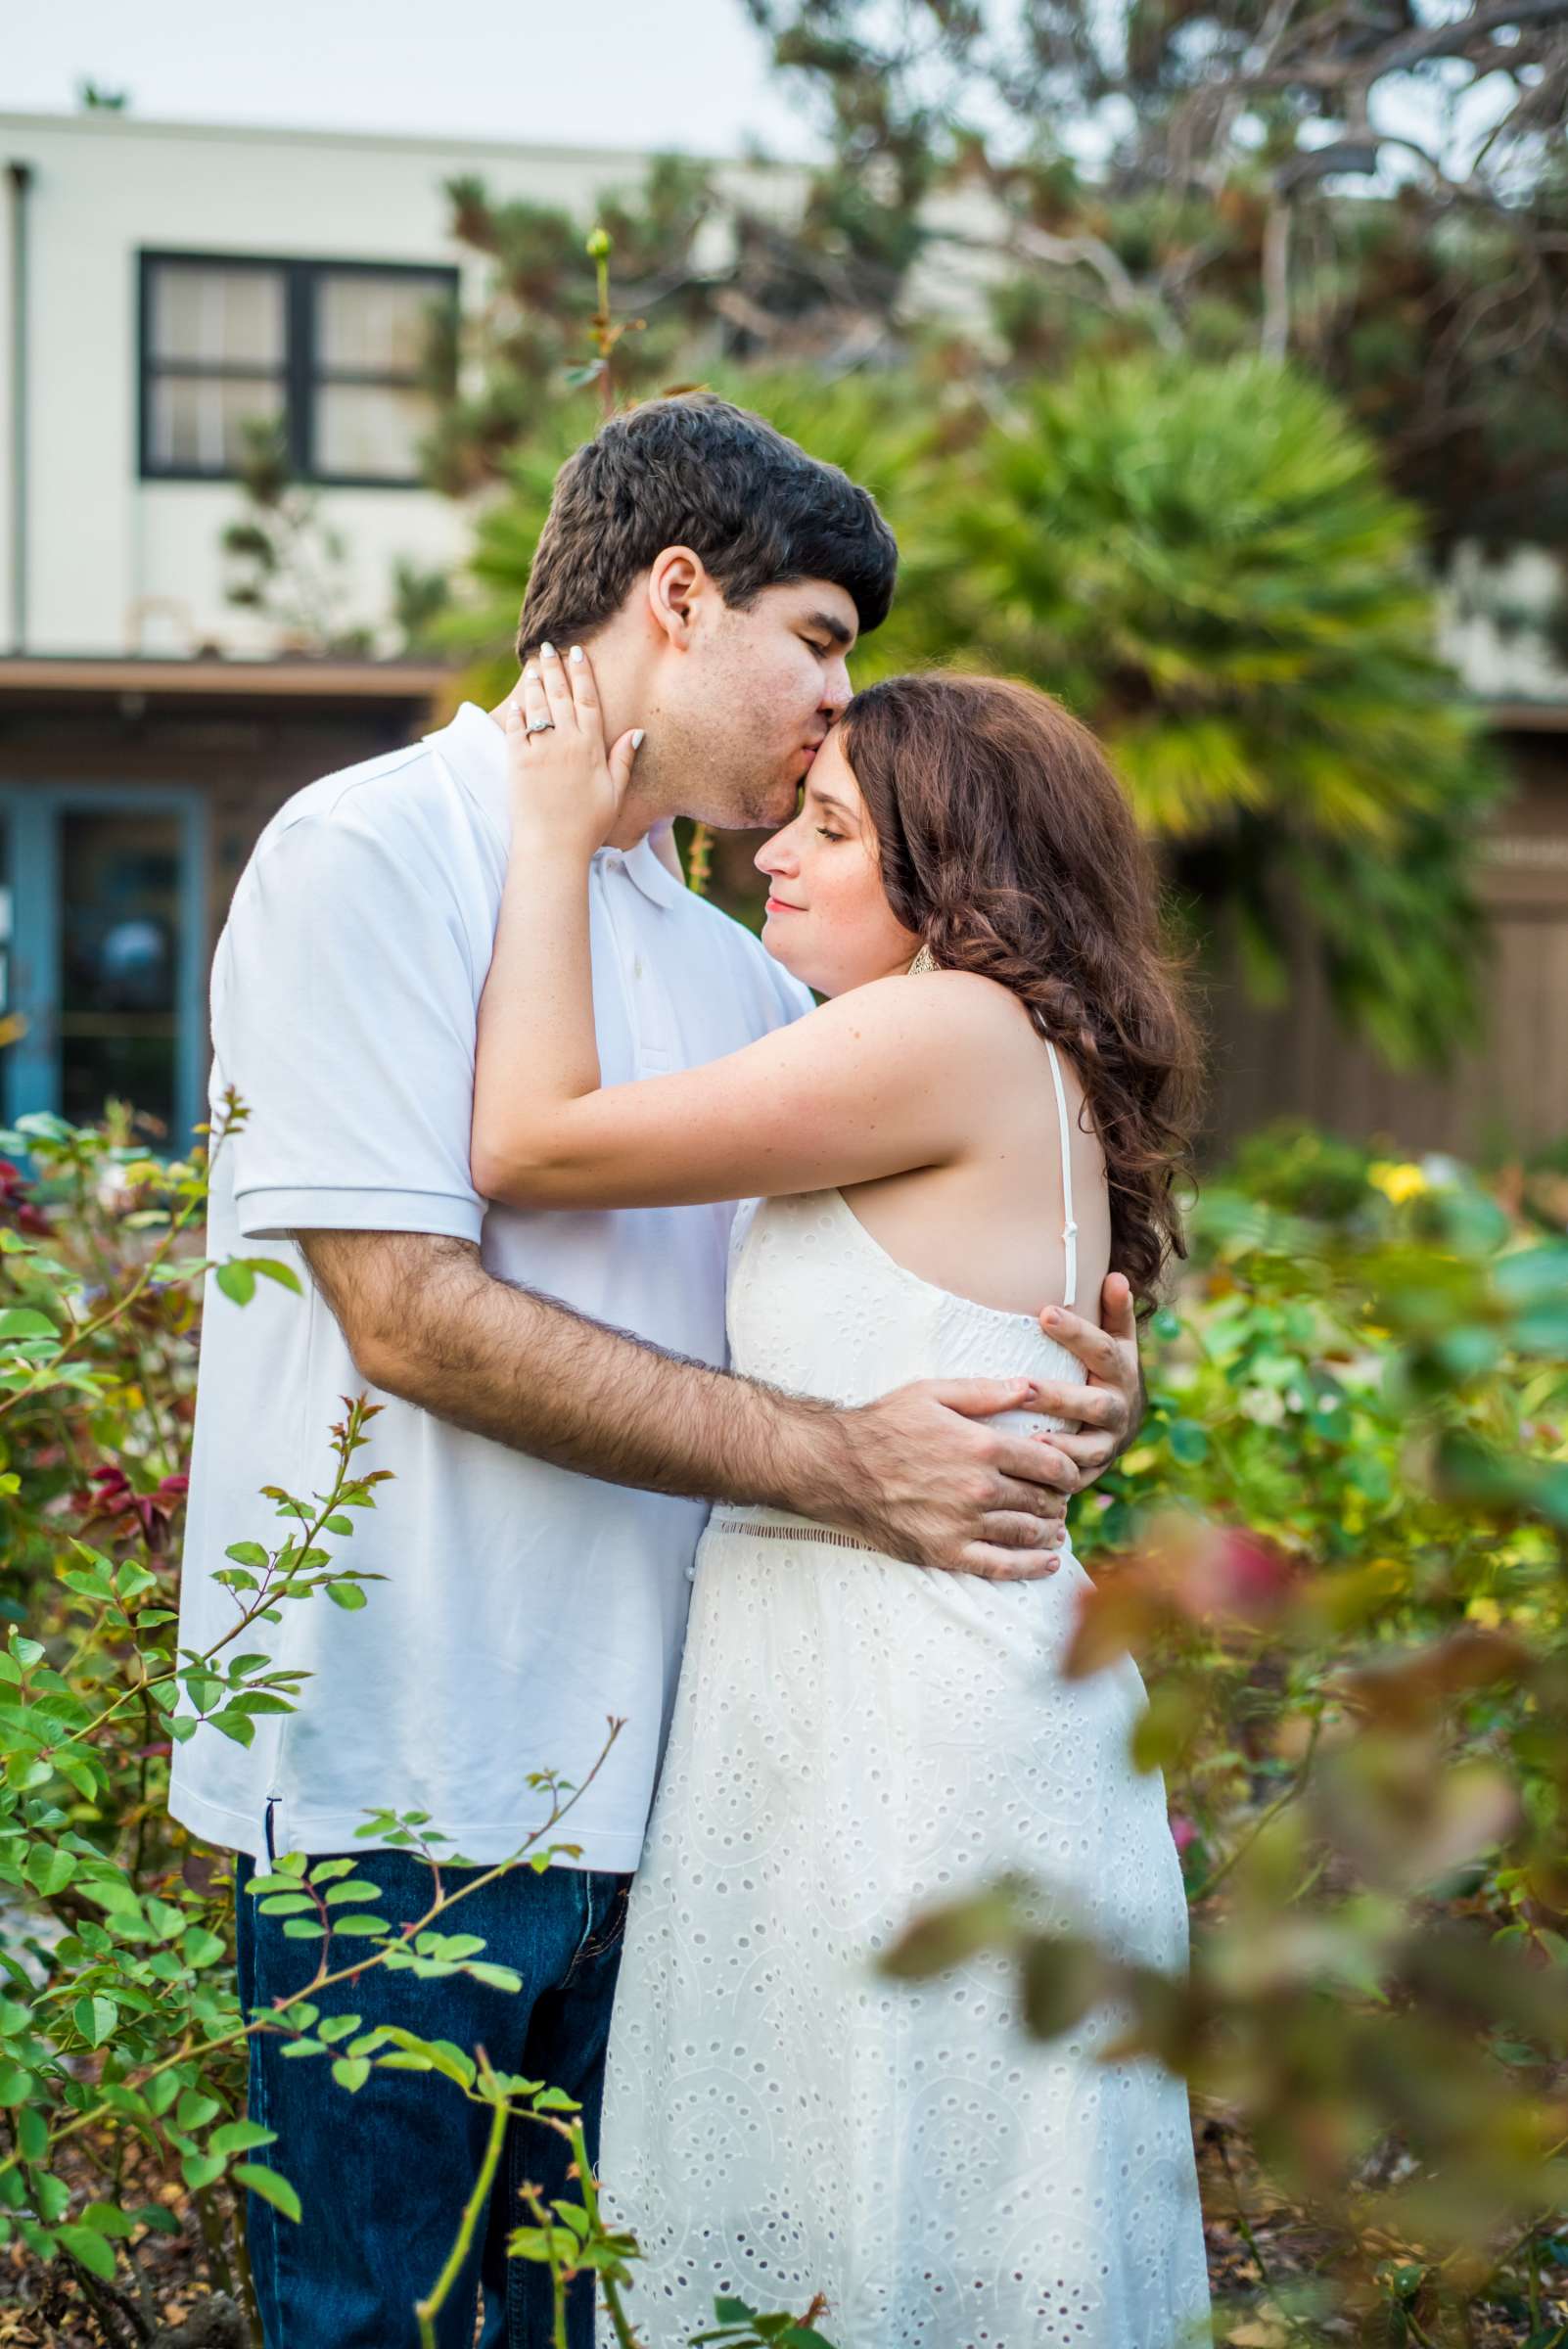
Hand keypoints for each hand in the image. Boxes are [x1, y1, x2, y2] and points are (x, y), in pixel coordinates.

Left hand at [505, 641, 641, 858]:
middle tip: (550, 647)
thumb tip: (637, 732)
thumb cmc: (588, 825)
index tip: (578, 654)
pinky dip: (516, 712)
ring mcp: (539, 750)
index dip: (583, 674)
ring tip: (532, 667)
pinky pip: (515, 728)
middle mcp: (565, 742)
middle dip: (554, 668)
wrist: (553, 847)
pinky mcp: (517, 761)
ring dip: (534, 683)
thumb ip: (624, 759)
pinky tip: (516, 702)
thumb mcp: (615, 793)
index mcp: (590, 747)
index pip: (587, 700)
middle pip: (560, 695)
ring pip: (537, 706)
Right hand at [816, 1377, 1073, 1580]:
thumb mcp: (933, 1393)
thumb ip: (986, 1392)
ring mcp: (964, 1525)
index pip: (1050, 1464)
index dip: (1068, 1470)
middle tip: (1059, 1499)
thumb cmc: (883, 1424)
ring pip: (1027, 1532)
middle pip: (1042, 1500)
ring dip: (1050, 1530)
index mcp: (982, 1446)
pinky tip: (1049, 1561)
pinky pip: (1001, 1567)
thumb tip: (1032, 1387)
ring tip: (1056, 1526)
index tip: (1069, 1473)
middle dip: (1058, 1500)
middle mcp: (979, 1489)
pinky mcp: (946, 1552)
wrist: (836, 1468)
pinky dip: (1031, 1566)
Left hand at [1022, 1271, 1143, 1493]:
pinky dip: (1053, 1480)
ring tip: (1028, 1440)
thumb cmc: (1105, 1371)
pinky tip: (1026, 1476)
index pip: (1101, 1350)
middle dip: (1059, 1396)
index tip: (1044, 1312)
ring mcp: (1108, 1444)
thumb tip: (1117, 1275)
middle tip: (1023, 1386)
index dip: (1076, 1332)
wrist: (1121, 1425)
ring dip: (1060, 1446)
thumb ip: (1115, 1311)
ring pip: (1088, 1449)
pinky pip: (1075, 1480)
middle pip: (1093, 1404)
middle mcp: (1119, 1409)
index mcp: (1121, 1371)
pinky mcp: (1092, 1472)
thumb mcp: (1114, 1340)